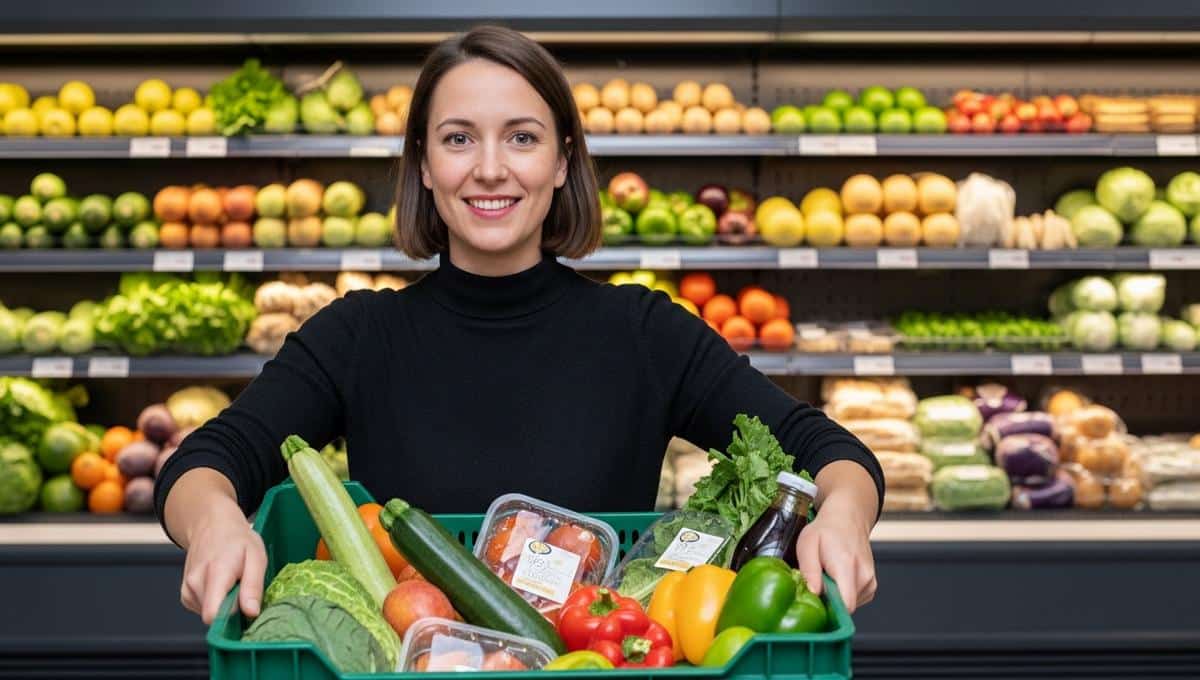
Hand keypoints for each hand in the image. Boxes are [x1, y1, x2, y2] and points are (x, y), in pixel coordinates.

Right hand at [179, 502, 267, 624]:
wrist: (212, 526)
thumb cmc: (237, 540)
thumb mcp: (257, 557)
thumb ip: (253, 586)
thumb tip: (251, 613)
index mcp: (215, 573)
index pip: (213, 614)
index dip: (232, 619)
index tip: (246, 610)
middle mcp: (195, 583)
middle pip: (215, 616)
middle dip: (233, 608)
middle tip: (242, 587)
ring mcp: (187, 590)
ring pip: (211, 614)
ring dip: (225, 604)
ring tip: (232, 581)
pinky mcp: (186, 596)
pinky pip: (205, 610)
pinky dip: (216, 602)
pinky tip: (221, 585)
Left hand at [795, 511, 875, 612]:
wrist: (847, 519)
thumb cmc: (826, 531)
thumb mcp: (807, 544)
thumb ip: (809, 570)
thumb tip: (814, 593)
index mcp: (847, 566)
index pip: (845, 605)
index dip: (829, 609)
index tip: (816, 600)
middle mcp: (864, 576)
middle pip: (845, 607)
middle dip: (828, 600)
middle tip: (819, 580)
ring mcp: (870, 582)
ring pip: (849, 604)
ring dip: (835, 595)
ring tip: (828, 574)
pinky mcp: (871, 586)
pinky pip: (854, 600)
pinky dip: (843, 593)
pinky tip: (837, 577)